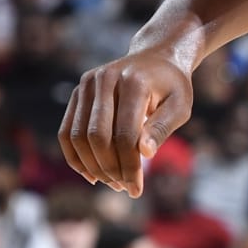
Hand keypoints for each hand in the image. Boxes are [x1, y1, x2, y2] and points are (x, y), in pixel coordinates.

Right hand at [59, 49, 194, 196]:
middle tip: (125, 188)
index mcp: (133, 82)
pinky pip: (67, 131)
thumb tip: (144, 154)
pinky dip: (75, 157)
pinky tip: (92, 175)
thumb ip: (162, 128)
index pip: (125, 134)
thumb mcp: (180, 106)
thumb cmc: (172, 87)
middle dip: (110, 169)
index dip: (129, 166)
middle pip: (97, 136)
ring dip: (91, 167)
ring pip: (77, 136)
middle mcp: (104, 80)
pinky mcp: (78, 92)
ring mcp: (86, 84)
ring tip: (112, 183)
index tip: (136, 190)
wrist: (157, 57)